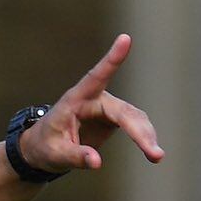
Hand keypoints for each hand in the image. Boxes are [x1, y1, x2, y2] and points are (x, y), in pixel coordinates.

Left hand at [20, 33, 165, 173]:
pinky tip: (152, 152)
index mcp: (75, 100)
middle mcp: (95, 99)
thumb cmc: (45, 146)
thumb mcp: (54, 155)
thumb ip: (74, 157)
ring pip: (134, 118)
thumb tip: (96, 162)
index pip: (95, 77)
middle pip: (123, 111)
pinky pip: (135, 125)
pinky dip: (145, 138)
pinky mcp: (115, 118)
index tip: (125, 38)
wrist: (45, 148)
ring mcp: (107, 108)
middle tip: (153, 153)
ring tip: (156, 156)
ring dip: (146, 136)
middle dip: (138, 131)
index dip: (111, 59)